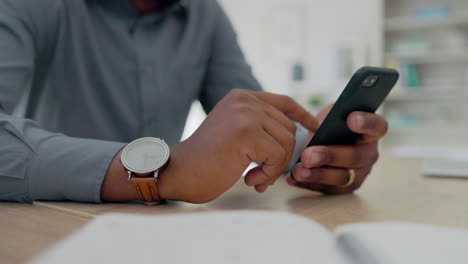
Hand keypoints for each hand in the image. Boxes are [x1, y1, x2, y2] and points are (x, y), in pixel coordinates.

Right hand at [155, 90, 317, 202]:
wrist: (179, 172)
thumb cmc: (206, 160)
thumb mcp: (234, 131)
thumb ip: (258, 126)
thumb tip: (294, 132)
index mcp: (241, 97)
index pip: (283, 102)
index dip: (302, 114)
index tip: (313, 126)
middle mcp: (245, 100)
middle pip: (288, 128)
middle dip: (282, 156)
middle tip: (263, 175)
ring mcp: (246, 114)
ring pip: (286, 143)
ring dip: (274, 168)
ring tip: (255, 178)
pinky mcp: (247, 132)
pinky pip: (278, 156)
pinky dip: (269, 174)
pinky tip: (250, 179)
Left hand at [286, 104, 387, 193]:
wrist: (323, 141)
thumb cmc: (330, 125)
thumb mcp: (331, 115)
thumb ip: (331, 117)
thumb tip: (319, 124)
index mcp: (371, 131)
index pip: (377, 126)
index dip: (366, 123)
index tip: (351, 119)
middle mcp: (369, 154)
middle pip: (355, 157)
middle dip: (329, 156)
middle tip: (308, 155)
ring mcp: (359, 173)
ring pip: (341, 177)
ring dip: (317, 174)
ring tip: (298, 171)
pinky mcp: (344, 188)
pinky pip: (327, 189)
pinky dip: (307, 184)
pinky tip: (292, 179)